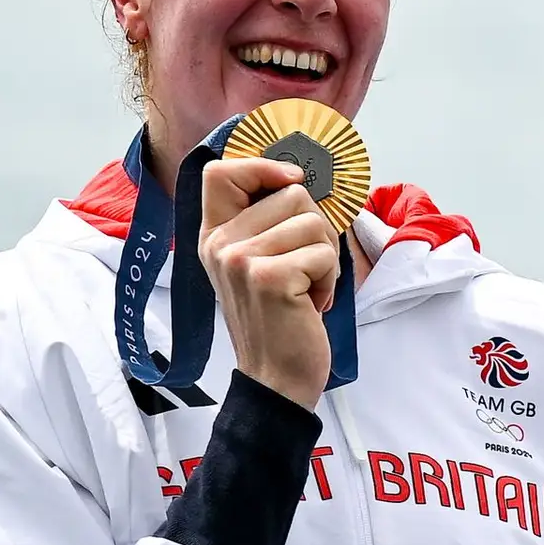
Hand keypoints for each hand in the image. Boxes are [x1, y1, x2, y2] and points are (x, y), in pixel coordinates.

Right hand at [199, 154, 342, 407]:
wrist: (276, 377)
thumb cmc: (280, 319)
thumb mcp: (259, 265)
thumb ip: (266, 224)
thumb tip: (297, 179)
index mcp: (214, 236)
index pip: (220, 172)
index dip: (263, 167)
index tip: (291, 182)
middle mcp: (220, 244)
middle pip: (290, 193)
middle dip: (317, 228)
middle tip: (307, 267)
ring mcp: (240, 260)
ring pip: (312, 221)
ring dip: (325, 257)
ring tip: (307, 288)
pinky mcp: (269, 278)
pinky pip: (323, 253)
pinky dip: (330, 279)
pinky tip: (311, 303)